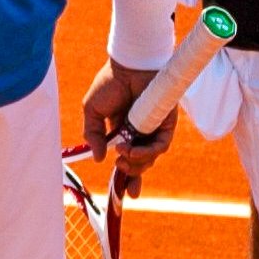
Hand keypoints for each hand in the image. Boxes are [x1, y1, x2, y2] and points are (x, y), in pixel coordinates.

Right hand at [82, 59, 176, 187]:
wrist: (128, 65)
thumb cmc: (110, 83)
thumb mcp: (93, 112)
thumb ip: (94, 135)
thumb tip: (98, 158)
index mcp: (123, 130)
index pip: (128, 158)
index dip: (128, 177)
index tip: (126, 194)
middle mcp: (140, 132)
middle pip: (141, 164)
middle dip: (132, 173)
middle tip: (120, 168)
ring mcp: (154, 129)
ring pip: (150, 158)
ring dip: (137, 163)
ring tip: (123, 156)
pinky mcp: (166, 124)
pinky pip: (160, 146)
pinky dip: (147, 153)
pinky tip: (132, 150)